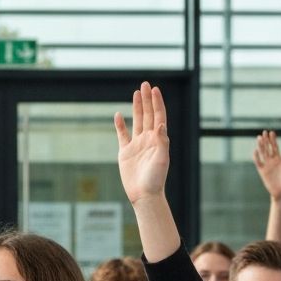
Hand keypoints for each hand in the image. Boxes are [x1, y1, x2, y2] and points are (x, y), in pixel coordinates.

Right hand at [115, 82, 169, 205]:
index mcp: (158, 140)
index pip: (158, 116)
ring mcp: (137, 145)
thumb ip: (162, 141)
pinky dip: (120, 125)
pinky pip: (122, 135)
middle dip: (147, 100)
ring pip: (136, 121)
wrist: (144, 195)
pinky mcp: (125, 153)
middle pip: (147, 115)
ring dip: (137, 107)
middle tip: (145, 84)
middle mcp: (148, 140)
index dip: (157, 102)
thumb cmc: (156, 179)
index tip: (155, 89)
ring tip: (136, 93)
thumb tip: (160, 123)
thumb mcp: (162, 159)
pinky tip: (118, 115)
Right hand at [253, 130, 280, 200]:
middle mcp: (272, 161)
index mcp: (280, 159)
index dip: (273, 140)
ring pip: (263, 153)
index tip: (272, 132)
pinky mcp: (262, 171)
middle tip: (264, 132)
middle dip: (266, 140)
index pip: (275, 147)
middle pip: (268, 148)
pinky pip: (258, 163)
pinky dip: (256, 157)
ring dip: (261, 146)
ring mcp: (267, 166)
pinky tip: (255, 151)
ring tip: (259, 138)